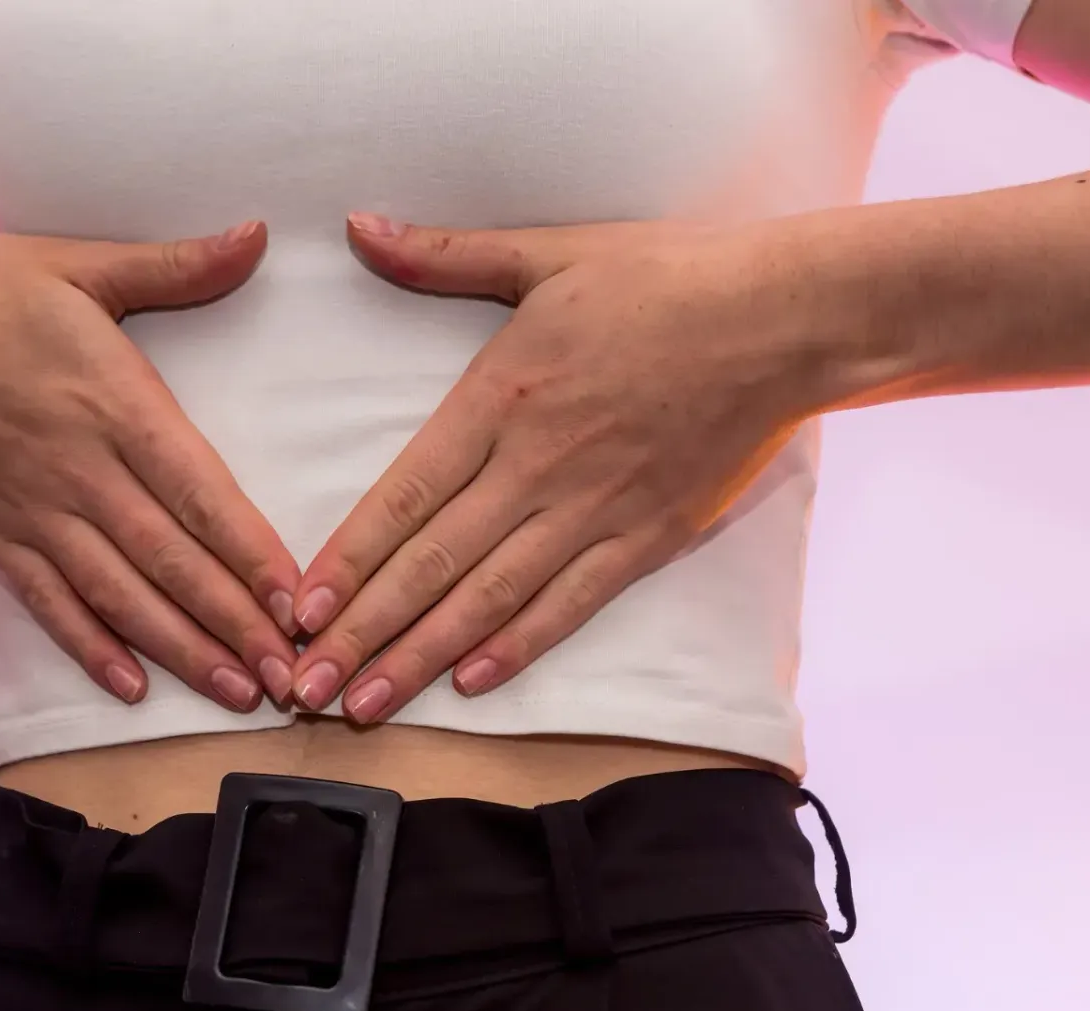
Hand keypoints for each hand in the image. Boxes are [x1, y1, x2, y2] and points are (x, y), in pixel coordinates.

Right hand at [0, 221, 301, 710]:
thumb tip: (257, 236)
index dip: (249, 552)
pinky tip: (131, 687)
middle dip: (234, 624)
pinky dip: (90, 646)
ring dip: (181, 649)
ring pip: (120, 596)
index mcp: (115, 405)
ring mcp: (37, 511)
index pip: (198, 492)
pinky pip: (49, 603)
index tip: (296, 601)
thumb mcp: (81, 264)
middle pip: (170, 562)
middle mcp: (82, 471)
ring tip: (237, 693)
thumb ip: (175, 266)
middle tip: (290, 677)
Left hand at [289, 213, 850, 722]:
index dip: (349, 559)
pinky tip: (471, 683)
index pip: (406, 496)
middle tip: (309, 687)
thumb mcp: (548, 252)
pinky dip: (519, 646)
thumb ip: (444, 256)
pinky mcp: (648, 537)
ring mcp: (595, 510)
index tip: (300, 609)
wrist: (788, 317)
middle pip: (433, 565)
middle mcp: (538, 466)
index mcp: (501, 398)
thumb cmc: (667, 277)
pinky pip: (571, 604)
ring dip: (423, 657)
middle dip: (364, 632)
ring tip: (368, 705)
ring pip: (491, 599)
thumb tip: (359, 226)